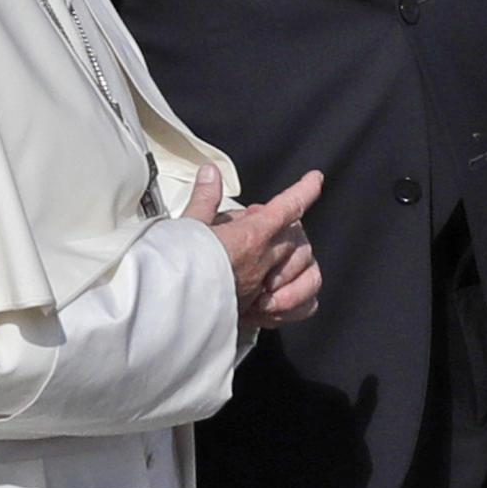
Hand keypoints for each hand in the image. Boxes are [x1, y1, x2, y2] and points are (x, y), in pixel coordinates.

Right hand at [182, 164, 322, 327]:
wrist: (171, 306)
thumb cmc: (178, 267)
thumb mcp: (190, 224)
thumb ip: (206, 197)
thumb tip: (211, 173)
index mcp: (250, 237)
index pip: (288, 207)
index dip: (305, 190)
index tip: (315, 179)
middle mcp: (264, 263)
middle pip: (297, 237)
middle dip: (289, 225)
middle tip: (261, 221)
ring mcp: (267, 289)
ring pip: (308, 270)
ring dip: (298, 260)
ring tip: (278, 255)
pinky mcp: (263, 313)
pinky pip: (302, 306)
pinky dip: (302, 296)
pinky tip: (289, 289)